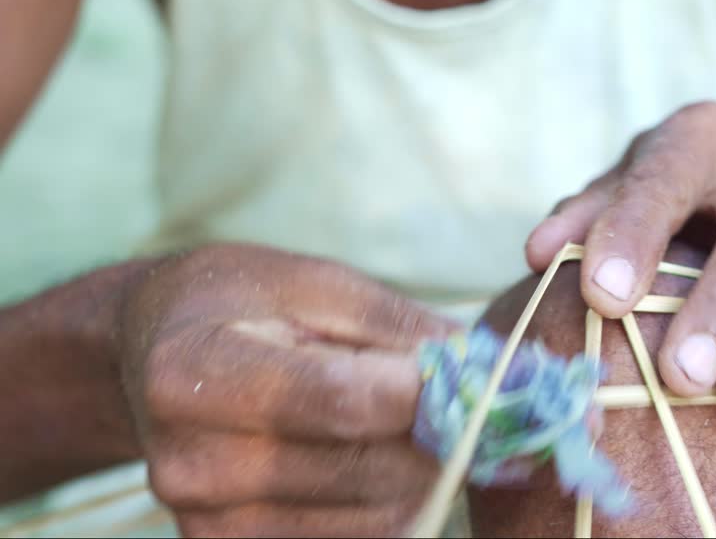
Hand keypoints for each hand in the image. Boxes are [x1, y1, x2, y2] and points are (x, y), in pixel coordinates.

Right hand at [116, 244, 458, 536]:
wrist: (148, 355)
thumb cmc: (238, 302)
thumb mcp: (314, 282)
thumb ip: (398, 326)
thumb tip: (485, 366)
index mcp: (195, 372)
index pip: (343, 400)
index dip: (425, 392)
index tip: (470, 371)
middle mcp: (193, 461)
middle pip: (368, 467)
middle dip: (437, 432)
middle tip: (460, 398)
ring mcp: (208, 521)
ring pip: (378, 516)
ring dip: (422, 472)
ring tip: (409, 422)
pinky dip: (390, 502)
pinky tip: (378, 457)